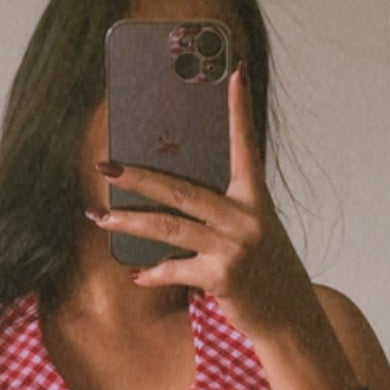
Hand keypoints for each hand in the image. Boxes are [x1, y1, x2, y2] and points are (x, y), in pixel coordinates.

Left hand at [89, 65, 318, 341]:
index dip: (239, 110)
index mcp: (255, 198)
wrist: (290, 314)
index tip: (234, 74)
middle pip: (182, 190)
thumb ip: (221, 210)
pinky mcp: (222, 276)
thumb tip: (168, 194)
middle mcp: (246, 217)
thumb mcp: (252, 230)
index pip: (245, 146)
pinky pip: (175, 269)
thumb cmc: (264, 267)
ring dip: (129, 223)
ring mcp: (234, 247)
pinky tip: (137, 274)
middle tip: (106, 167)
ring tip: (99, 218)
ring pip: (169, 228)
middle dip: (139, 178)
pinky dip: (153, 273)